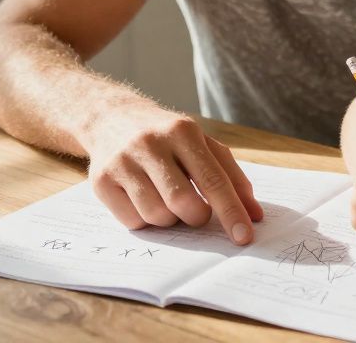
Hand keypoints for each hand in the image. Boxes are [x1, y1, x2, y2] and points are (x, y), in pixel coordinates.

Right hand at [85, 103, 263, 243]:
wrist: (111, 118)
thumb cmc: (168, 137)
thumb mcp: (202, 144)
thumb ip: (232, 177)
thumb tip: (255, 215)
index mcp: (183, 131)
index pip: (213, 180)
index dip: (231, 212)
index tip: (245, 237)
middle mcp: (150, 144)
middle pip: (183, 202)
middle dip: (196, 217)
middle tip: (197, 211)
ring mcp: (122, 162)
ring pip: (156, 215)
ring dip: (170, 219)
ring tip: (166, 198)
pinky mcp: (100, 180)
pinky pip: (132, 221)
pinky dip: (145, 220)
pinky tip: (143, 198)